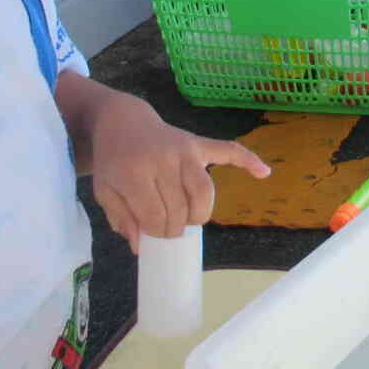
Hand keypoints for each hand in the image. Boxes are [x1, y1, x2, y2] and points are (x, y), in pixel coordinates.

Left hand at [87, 94, 269, 251]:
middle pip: (180, 209)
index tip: (151, 233)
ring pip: (204, 192)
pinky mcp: (199, 143)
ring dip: (200, 214)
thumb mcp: (104, 192)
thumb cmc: (113, 161)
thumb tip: (142, 245)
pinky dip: (248, 161)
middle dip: (176, 228)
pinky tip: (264, 173)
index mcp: (133, 173)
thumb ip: (121, 218)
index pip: (155, 217)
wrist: (122, 123)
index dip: (156, 233)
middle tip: (168, 228)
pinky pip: (228, 151)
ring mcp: (184, 150)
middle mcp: (162, 160)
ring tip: (191, 219)